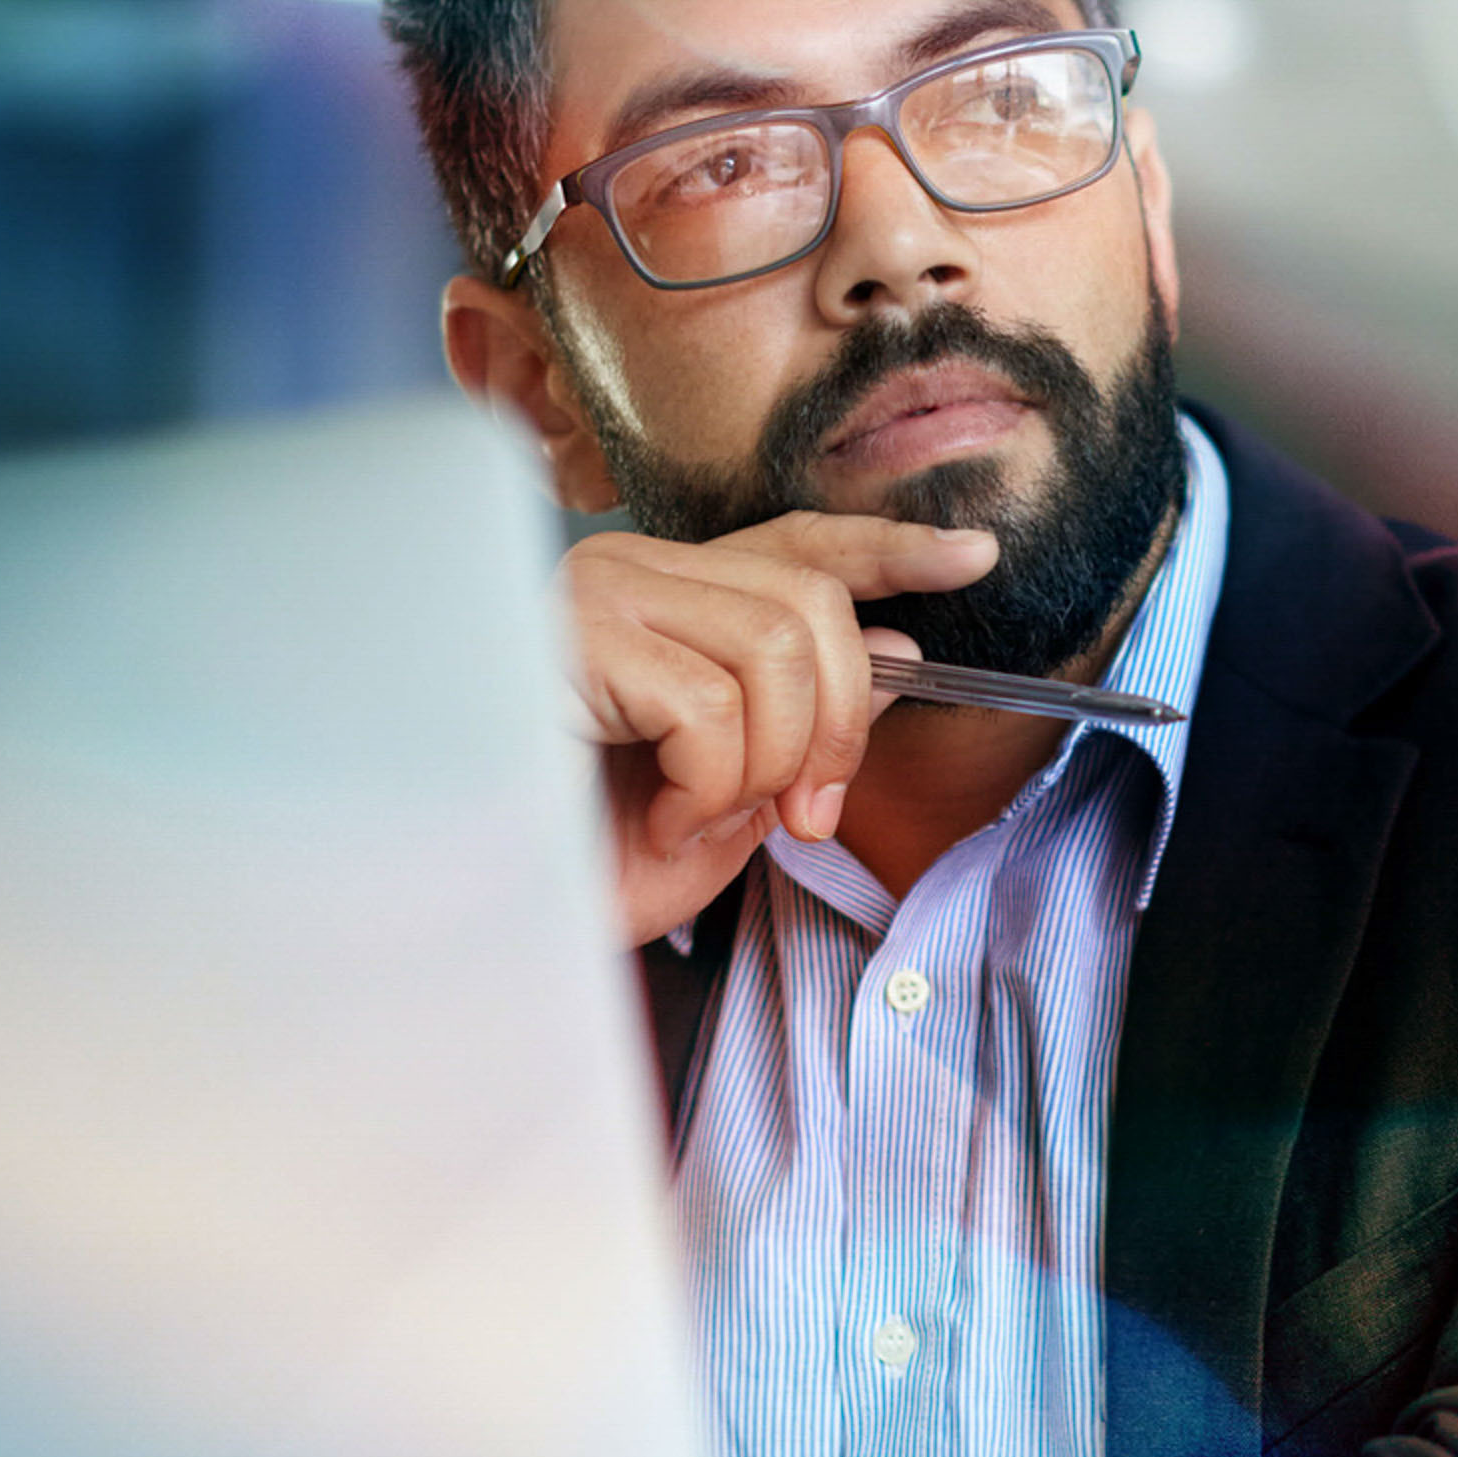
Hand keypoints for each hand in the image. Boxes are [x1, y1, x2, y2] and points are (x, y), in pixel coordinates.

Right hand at [562, 513, 997, 944]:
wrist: (486, 913)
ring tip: (701, 820)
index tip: (971, 556)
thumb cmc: (586, 857)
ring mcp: (597, 596)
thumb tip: (893, 646)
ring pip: (775, 651)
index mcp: (670, 598)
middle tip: (806, 815)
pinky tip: (657, 820)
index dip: (889, 547)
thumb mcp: (730, 797)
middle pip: (811, 602)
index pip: (798, 543)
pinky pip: (710, 707)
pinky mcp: (569, 639)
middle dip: (838, 723)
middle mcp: (632, 572)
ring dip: (768, 766)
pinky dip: (708, 787)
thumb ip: (801, 722)